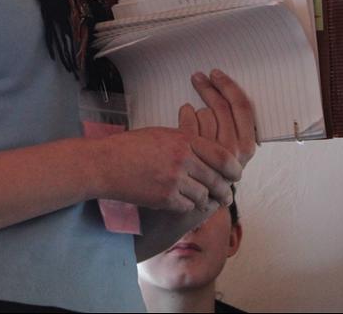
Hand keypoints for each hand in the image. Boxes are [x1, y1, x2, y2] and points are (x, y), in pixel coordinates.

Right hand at [95, 124, 230, 213]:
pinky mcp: (164, 197)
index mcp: (184, 139)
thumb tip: (208, 152)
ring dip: (206, 200)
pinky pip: (187, 206)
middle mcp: (183, 159)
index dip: (233, 168)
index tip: (236, 174)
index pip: (221, 156)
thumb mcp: (163, 134)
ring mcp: (174, 179)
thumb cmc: (132, 146)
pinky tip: (184, 204)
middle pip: (216, 179)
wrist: (107, 163)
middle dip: (224, 190)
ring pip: (203, 195)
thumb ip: (186, 141)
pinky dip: (188, 206)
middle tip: (226, 195)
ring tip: (207, 202)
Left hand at [183, 69, 256, 168]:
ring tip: (192, 112)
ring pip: (205, 113)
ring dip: (197, 109)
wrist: (195, 198)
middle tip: (198, 77)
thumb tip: (224, 90)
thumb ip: (230, 126)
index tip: (217, 74)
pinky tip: (184, 113)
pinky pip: (190, 121)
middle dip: (210, 88)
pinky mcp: (195, 156)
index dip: (229, 87)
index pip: (243, 108)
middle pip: (222, 107)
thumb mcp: (229, 148)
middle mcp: (234, 152)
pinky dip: (185, 113)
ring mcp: (214, 155)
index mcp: (247, 146)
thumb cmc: (211, 167)